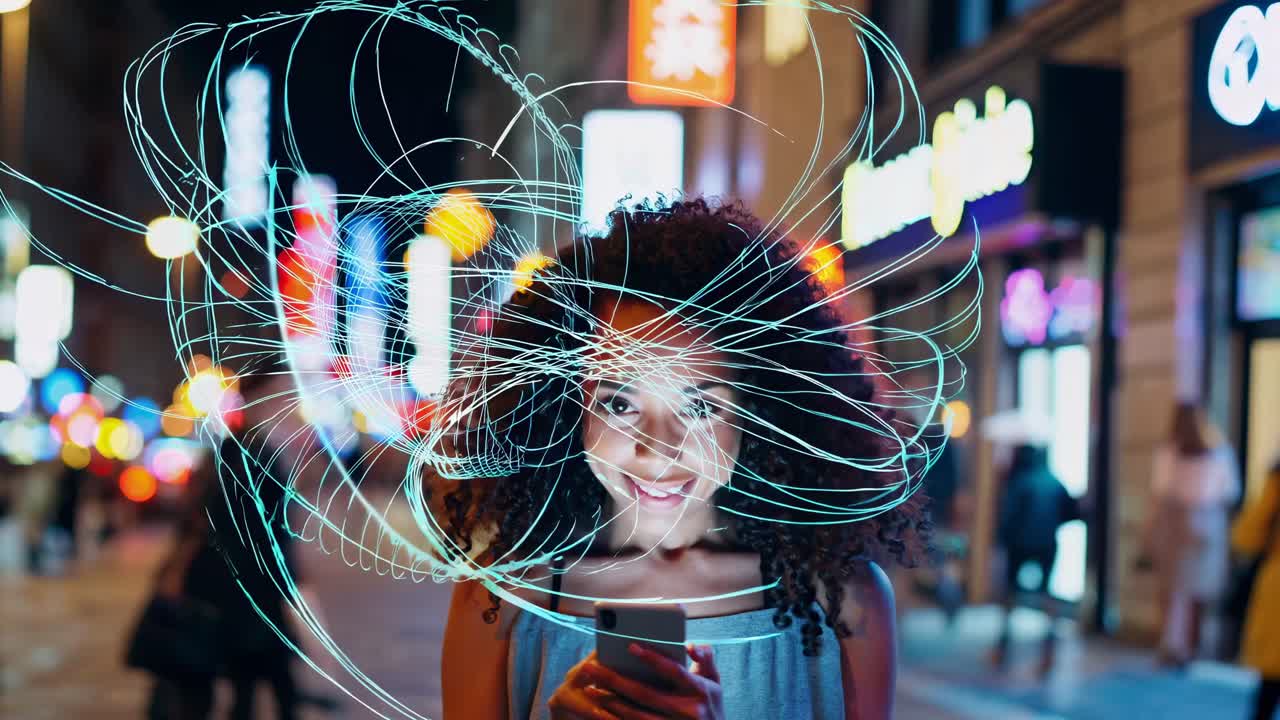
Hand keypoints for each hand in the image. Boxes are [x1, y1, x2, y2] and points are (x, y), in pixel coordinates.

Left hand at [548, 644, 723, 719]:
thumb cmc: (711, 705)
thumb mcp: (714, 681)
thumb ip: (705, 658)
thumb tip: (690, 645)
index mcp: (700, 691)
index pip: (673, 671)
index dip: (652, 658)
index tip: (630, 646)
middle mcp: (688, 711)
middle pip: (645, 694)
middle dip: (615, 680)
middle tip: (591, 668)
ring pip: (636, 716)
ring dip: (610, 702)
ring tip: (590, 689)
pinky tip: (601, 711)